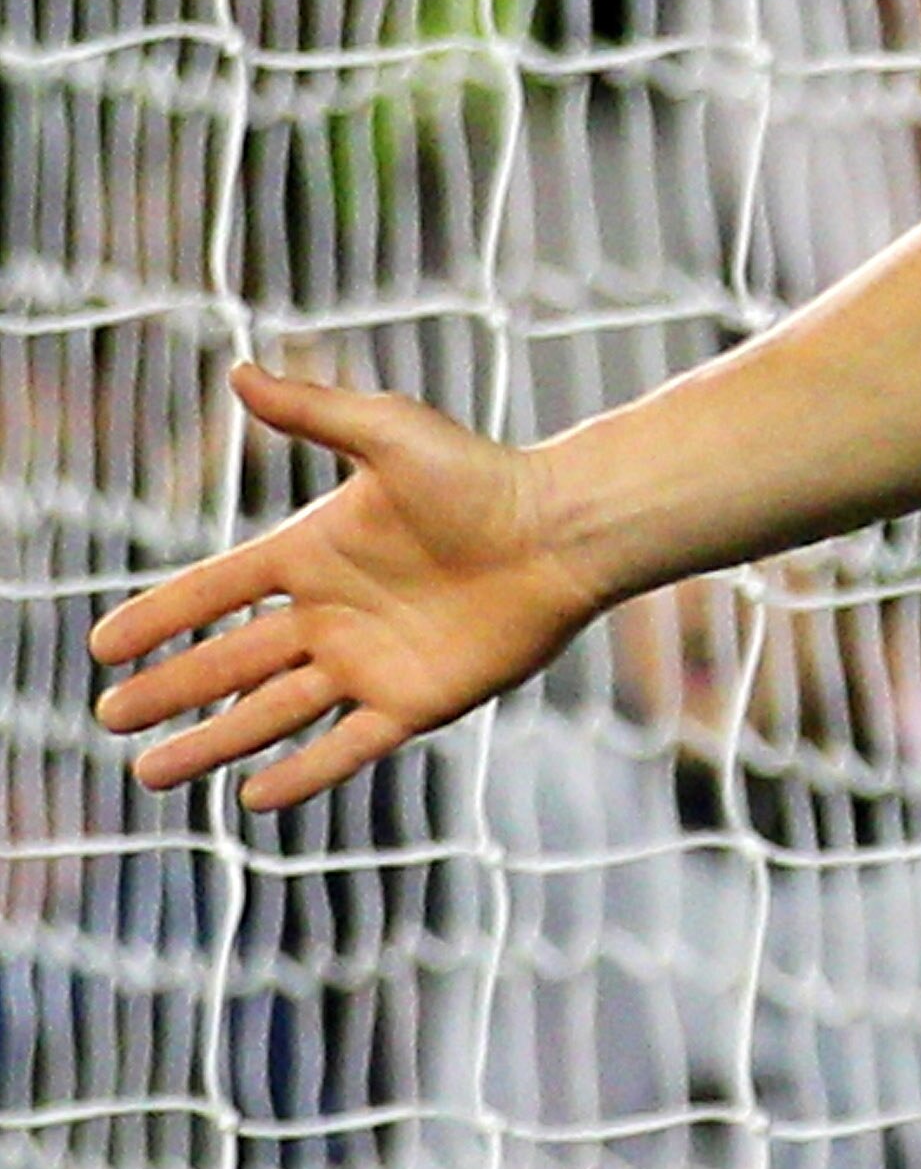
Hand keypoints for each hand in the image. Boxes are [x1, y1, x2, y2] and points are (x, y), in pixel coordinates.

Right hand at [90, 365, 606, 811]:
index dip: (161, 616)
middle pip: (230, 660)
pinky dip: (304, 772)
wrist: (568, 529)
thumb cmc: (484, 475)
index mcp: (315, 552)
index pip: (216, 590)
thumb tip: (239, 368)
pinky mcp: (417, 700)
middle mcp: (333, 613)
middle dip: (169, 689)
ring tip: (150, 774)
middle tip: (108, 715)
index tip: (104, 645)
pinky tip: (253, 800)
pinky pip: (348, 745)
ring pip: (271, 711)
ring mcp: (372, 661)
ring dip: (213, 741)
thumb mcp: (391, 434)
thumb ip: (315, 412)